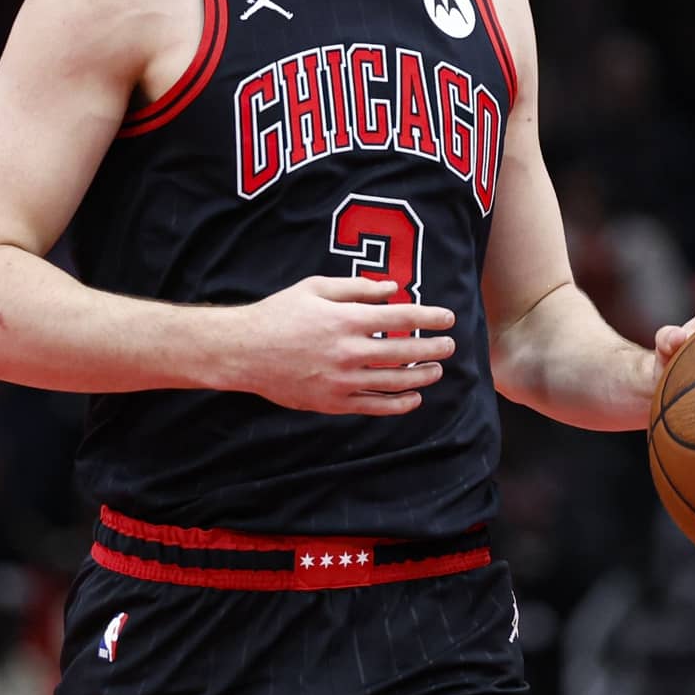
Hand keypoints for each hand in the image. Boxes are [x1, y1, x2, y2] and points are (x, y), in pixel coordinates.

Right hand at [226, 276, 456, 416]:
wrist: (244, 352)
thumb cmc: (279, 314)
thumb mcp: (316, 288)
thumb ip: (357, 288)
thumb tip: (393, 289)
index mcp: (347, 319)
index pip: (402, 318)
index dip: (430, 318)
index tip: (448, 318)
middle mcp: (349, 351)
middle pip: (405, 352)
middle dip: (433, 349)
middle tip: (450, 346)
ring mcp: (342, 380)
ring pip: (394, 382)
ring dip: (422, 376)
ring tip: (436, 371)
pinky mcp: (333, 402)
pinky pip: (374, 406)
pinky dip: (398, 405)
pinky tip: (413, 399)